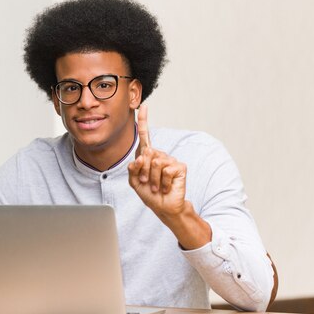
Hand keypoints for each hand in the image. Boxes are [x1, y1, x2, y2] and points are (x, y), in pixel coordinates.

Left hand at [128, 106, 210, 249]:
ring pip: (154, 163)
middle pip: (145, 154)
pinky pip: (165, 170)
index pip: (145, 135)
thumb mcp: (134, 181)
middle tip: (147, 183)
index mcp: (148, 156)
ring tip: (156, 186)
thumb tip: (141, 157)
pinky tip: (165, 187)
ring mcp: (170, 159)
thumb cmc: (149, 194)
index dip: (143, 121)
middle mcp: (159, 154)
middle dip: (143, 172)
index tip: (143, 106)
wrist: (163, 206)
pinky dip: (162, 182)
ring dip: (152, 179)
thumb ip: (133, 168)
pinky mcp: (179, 166)